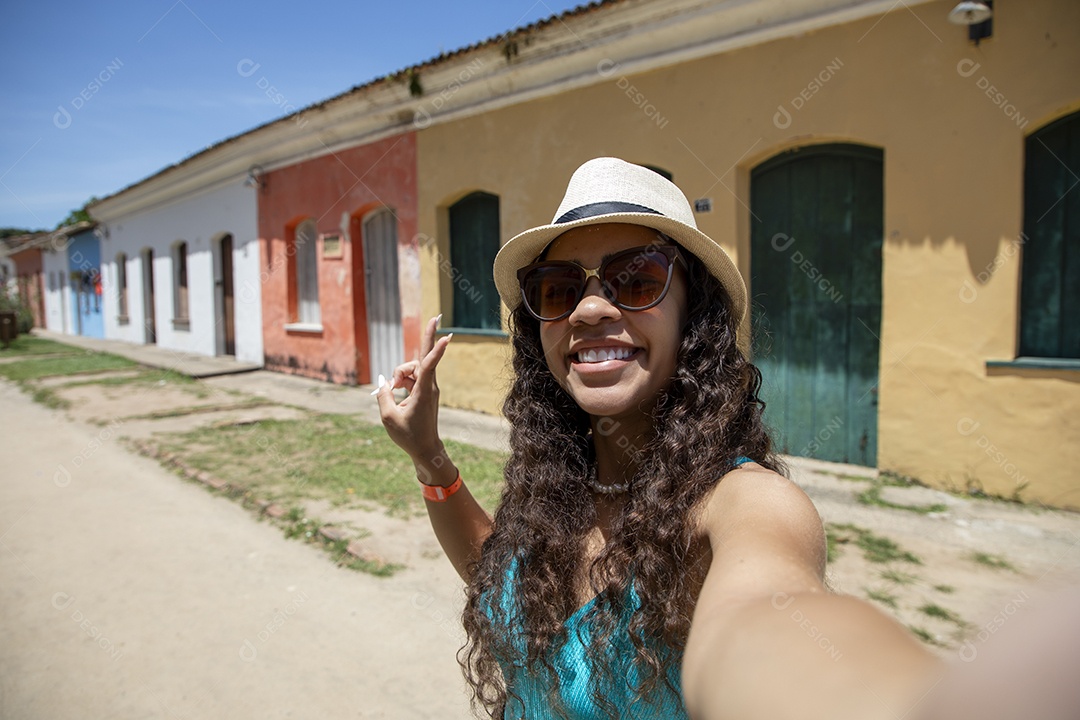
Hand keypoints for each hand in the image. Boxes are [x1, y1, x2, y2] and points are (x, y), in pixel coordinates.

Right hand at [375, 315, 453, 477]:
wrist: (426, 449)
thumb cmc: (408, 436)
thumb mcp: (388, 416)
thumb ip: (383, 395)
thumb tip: (384, 381)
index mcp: (423, 392)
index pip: (429, 366)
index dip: (436, 350)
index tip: (446, 337)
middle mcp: (429, 386)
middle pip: (421, 358)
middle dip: (427, 337)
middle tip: (436, 316)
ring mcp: (428, 388)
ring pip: (412, 368)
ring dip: (399, 373)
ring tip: (392, 390)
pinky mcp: (425, 391)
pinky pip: (412, 377)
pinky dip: (401, 380)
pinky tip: (394, 389)